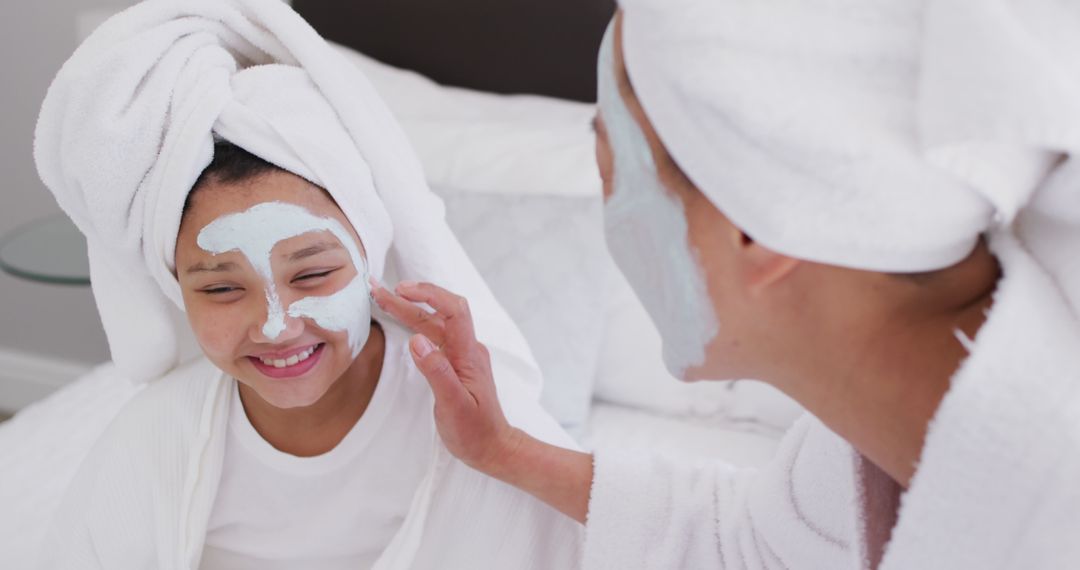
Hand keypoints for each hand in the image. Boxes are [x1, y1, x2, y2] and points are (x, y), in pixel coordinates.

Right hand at [370, 279, 523, 475]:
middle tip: (378, 290)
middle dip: (409, 298)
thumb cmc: (475, 432)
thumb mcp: (453, 406)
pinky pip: (435, 336)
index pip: (453, 310)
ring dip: (409, 310)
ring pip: (434, 324)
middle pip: (439, 313)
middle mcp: (467, 350)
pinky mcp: (454, 364)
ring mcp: (461, 356)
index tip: (401, 290)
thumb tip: (416, 340)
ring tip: (383, 298)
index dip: (429, 294)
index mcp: (469, 355)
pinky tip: (403, 321)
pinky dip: (416, 325)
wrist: (493, 448)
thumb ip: (436, 372)